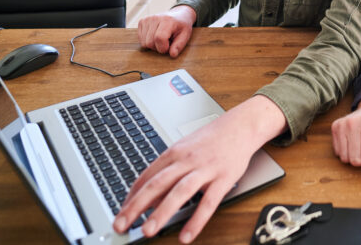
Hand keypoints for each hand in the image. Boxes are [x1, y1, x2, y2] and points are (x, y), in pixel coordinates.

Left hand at [113, 95, 286, 242]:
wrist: (241, 126)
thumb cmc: (211, 139)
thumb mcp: (184, 149)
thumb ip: (166, 171)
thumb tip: (149, 196)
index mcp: (174, 152)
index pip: (146, 176)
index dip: (131, 196)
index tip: (120, 214)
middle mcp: (187, 160)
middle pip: (157, 184)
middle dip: (136, 206)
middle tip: (120, 225)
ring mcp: (205, 169)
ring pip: (179, 192)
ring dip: (161, 212)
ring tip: (147, 231)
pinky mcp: (224, 178)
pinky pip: (208, 202)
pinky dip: (196, 220)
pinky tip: (186, 236)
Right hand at [137, 5, 196, 56]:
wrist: (178, 14)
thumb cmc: (181, 26)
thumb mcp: (185, 35)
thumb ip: (179, 45)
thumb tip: (172, 54)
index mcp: (167, 20)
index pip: (159, 38)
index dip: (163, 48)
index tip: (169, 47)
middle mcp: (155, 18)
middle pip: (150, 43)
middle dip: (158, 47)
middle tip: (166, 42)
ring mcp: (147, 19)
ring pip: (144, 43)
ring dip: (153, 45)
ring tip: (161, 38)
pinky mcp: (142, 21)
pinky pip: (140, 40)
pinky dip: (148, 41)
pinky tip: (155, 36)